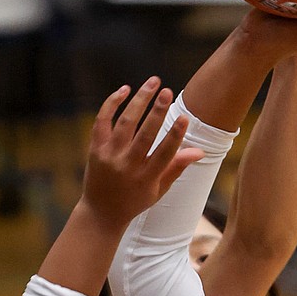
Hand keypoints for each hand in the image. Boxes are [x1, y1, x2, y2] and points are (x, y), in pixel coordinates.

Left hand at [81, 79, 202, 229]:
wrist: (101, 213)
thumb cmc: (135, 200)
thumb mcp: (159, 190)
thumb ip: (177, 167)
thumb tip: (200, 150)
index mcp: (146, 179)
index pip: (164, 154)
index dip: (175, 136)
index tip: (184, 117)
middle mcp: (127, 167)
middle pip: (144, 135)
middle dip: (157, 112)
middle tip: (167, 91)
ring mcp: (109, 157)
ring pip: (125, 123)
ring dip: (139, 100)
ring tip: (153, 82)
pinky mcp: (95, 149)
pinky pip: (102, 121)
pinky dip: (112, 104)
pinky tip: (125, 90)